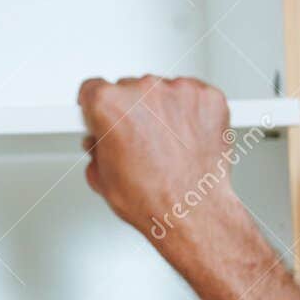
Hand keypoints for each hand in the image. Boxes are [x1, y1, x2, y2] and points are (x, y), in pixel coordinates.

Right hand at [76, 75, 240, 243]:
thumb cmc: (151, 199)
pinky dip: (188, 112)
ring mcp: (179, 92)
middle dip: (130, 112)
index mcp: (110, 106)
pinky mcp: (207, 97)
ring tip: (165, 145)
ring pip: (162, 90)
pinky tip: (184, 138)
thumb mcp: (102, 177)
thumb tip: (100, 142)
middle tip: (137, 141)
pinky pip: (192, 95)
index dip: (94, 105)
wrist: (192, 211)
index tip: (99, 112)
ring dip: (161, 111)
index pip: (92, 88)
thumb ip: (95, 148)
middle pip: (128, 88)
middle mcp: (144, 91)